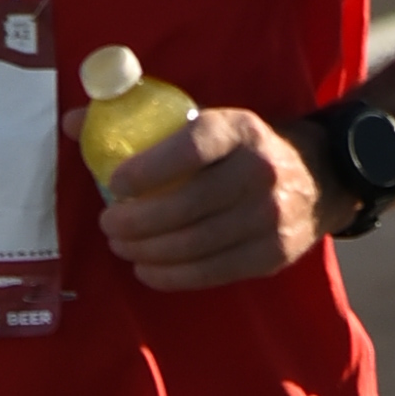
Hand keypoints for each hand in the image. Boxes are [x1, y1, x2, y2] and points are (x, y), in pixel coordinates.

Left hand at [95, 107, 332, 294]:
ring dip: (148, 252)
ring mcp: (269, 218)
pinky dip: (172, 276)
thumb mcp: (209, 120)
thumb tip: (72, 124)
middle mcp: (259, 173)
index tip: (114, 183)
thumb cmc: (244, 148)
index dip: (150, 168)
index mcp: (240, 130)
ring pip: (196, 245)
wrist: (321, 177)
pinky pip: (212, 272)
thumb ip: (141, 118)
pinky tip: (147, 270)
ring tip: (122, 246)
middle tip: (108, 224)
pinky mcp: (272, 255)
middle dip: (137, 222)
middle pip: (188, 206)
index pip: (193, 147)